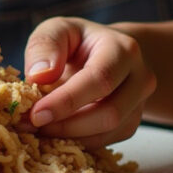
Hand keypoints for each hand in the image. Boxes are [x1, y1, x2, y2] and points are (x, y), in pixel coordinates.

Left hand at [23, 17, 155, 147]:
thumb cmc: (77, 41)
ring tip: (38, 128)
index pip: (100, 80)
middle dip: (67, 125)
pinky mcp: (130, 123)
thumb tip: (39, 76)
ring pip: (108, 132)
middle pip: (110, 113)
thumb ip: (45, 45)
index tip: (36, 114)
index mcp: (123, 49)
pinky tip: (54, 132)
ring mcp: (139, 103)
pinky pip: (105, 141)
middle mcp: (140, 77)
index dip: (67, 101)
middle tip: (31, 125)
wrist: (102, 53)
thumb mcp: (57, 30)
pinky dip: (77, 142)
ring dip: (70, 137)